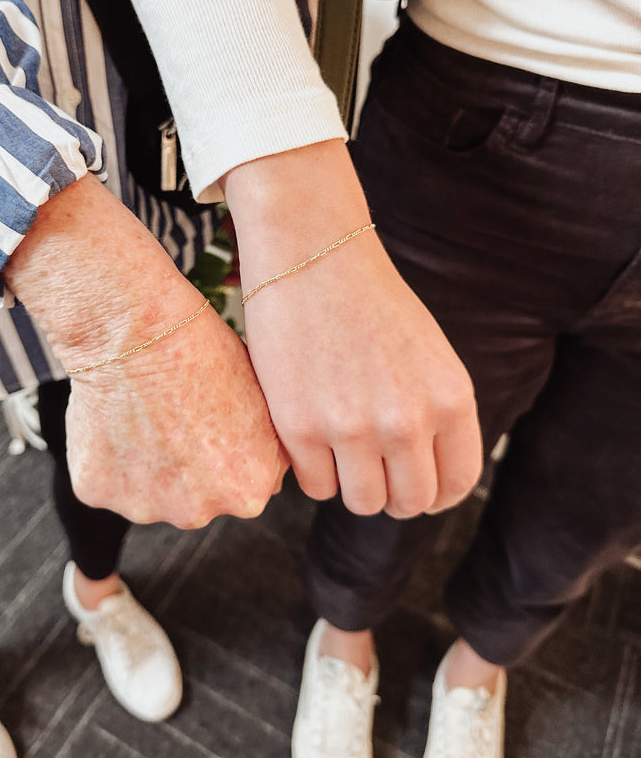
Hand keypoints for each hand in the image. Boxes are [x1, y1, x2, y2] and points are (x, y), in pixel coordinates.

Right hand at [4, 177, 286, 527]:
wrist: (137, 329)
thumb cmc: (202, 352)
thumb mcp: (264, 401)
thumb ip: (269, 449)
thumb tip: (271, 465)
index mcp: (250, 492)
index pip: (248, 484)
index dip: (232, 451)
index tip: (216, 422)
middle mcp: (200, 512)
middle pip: (199, 497)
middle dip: (190, 469)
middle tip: (178, 418)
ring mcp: (145, 508)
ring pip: (152, 494)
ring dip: (149, 467)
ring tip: (145, 415)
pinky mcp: (96, 493)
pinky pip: (108, 483)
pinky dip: (109, 459)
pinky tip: (116, 419)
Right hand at [222, 141, 481, 517]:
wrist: (312, 255)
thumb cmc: (370, 303)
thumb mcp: (430, 356)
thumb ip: (436, 415)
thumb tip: (428, 480)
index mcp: (452, 399)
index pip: (457, 484)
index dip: (435, 495)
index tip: (415, 488)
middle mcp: (408, 420)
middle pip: (408, 503)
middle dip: (391, 495)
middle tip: (372, 470)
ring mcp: (352, 427)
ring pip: (361, 502)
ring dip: (351, 485)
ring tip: (339, 450)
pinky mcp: (300, 427)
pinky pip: (315, 485)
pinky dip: (313, 470)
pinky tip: (309, 434)